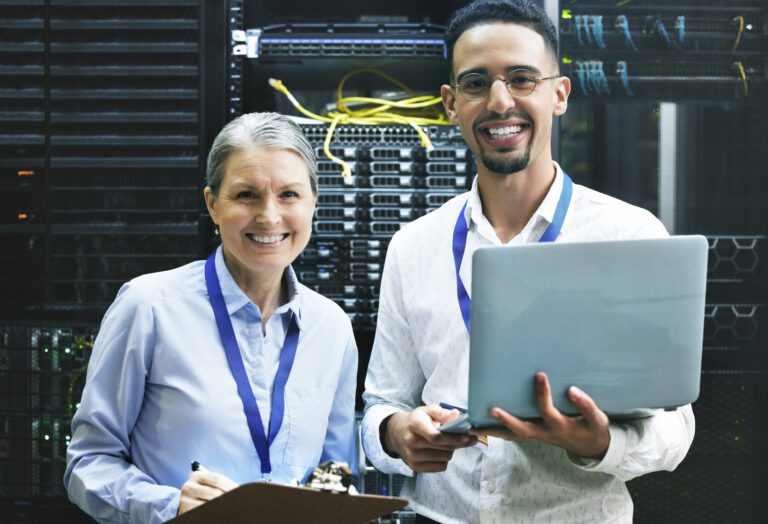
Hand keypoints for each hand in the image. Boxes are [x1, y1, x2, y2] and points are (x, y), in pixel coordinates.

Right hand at [178, 468, 238, 514]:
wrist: (187, 503)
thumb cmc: (203, 493)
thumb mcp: (209, 485)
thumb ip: (220, 484)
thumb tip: (237, 489)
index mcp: (196, 476)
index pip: (217, 479)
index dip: (231, 485)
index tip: (240, 490)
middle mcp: (188, 487)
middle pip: (215, 493)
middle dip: (228, 497)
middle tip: (237, 500)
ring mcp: (185, 500)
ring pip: (210, 504)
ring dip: (222, 506)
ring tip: (230, 506)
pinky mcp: (185, 511)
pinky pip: (204, 511)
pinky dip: (215, 512)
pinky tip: (219, 512)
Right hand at [384, 405, 476, 471]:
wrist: (397, 434)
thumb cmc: (415, 421)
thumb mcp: (426, 410)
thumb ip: (441, 412)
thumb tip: (456, 415)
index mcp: (415, 425)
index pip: (436, 437)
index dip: (454, 438)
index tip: (469, 437)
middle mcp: (411, 442)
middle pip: (444, 448)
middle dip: (458, 443)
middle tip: (465, 438)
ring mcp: (413, 457)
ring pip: (445, 458)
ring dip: (450, 451)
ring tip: (447, 443)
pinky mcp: (416, 467)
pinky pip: (440, 467)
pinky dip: (444, 459)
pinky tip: (439, 451)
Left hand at [471, 372, 609, 458]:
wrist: (590, 446)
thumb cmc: (592, 428)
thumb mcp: (597, 418)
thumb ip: (586, 405)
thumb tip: (572, 390)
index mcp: (561, 426)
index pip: (548, 410)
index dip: (543, 393)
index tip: (540, 374)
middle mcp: (545, 433)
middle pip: (522, 430)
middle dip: (506, 420)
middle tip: (491, 409)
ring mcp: (537, 436)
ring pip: (512, 436)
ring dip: (494, 430)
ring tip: (473, 426)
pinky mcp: (533, 436)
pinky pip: (512, 435)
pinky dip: (498, 432)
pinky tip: (482, 427)